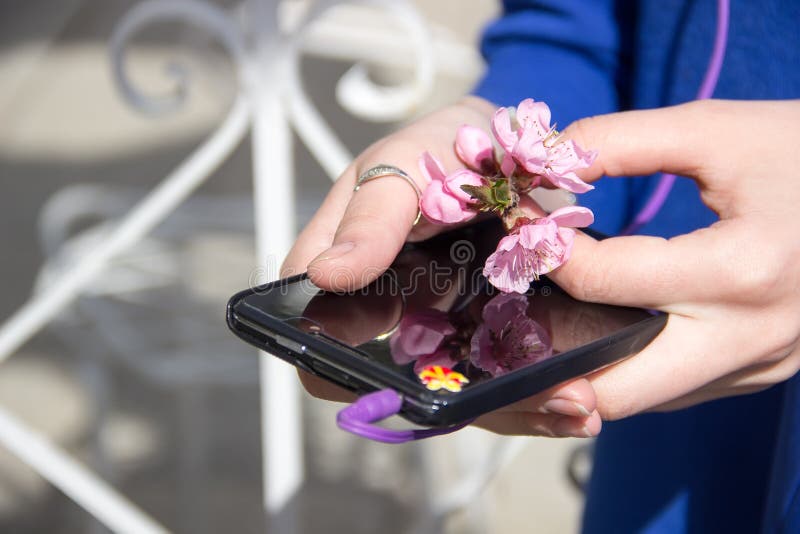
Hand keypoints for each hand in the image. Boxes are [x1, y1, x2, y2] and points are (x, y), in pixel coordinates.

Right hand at [282, 96, 600, 437]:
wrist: (513, 147)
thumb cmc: (440, 148)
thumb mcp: (401, 164)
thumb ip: (369, 215)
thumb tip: (326, 274)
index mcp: (340, 274)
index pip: (315, 338)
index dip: (340, 367)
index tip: (398, 373)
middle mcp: (382, 315)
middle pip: (391, 381)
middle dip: (446, 401)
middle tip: (502, 396)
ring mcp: (435, 332)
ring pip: (453, 393)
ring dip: (506, 405)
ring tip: (567, 401)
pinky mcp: (483, 339)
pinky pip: (497, 379)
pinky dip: (533, 389)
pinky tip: (572, 394)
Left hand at [545, 99, 799, 419]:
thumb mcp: (713, 130)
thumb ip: (620, 142)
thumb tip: (543, 162)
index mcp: (740, 271)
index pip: (604, 282)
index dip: (543, 250)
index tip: (518, 223)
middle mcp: (750, 338)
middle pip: (616, 391)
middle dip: (551, 360)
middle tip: (514, 313)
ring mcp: (758, 365)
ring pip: (643, 399)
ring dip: (587, 369)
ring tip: (549, 317)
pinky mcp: (760, 371)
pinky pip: (676, 388)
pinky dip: (631, 363)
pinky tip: (609, 322)